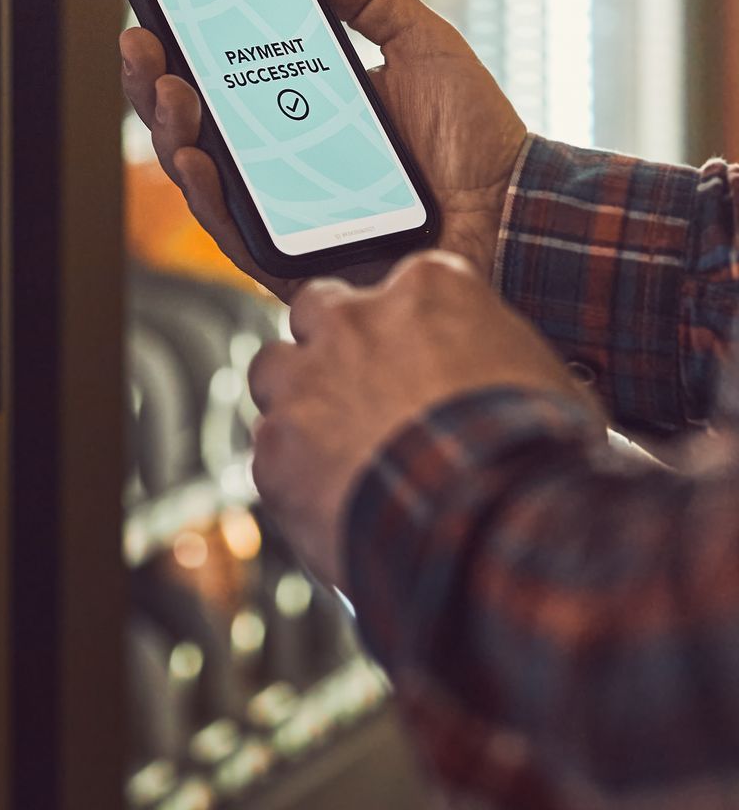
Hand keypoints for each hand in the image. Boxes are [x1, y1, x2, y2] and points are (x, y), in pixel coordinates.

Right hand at [120, 0, 527, 300]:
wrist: (520, 208)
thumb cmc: (476, 137)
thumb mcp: (421, 41)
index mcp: (298, 111)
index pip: (219, 78)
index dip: (177, 46)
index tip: (155, 5)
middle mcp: (278, 162)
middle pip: (191, 124)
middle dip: (153, 81)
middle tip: (144, 41)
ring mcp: (281, 211)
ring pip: (199, 176)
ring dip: (170, 129)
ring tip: (170, 89)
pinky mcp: (294, 259)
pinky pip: (233, 234)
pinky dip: (207, 196)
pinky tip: (196, 158)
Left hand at [246, 251, 592, 584]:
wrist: (492, 524)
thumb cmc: (535, 454)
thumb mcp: (542, 380)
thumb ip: (491, 357)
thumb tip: (493, 379)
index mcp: (428, 288)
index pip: (400, 287)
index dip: (405, 328)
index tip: (415, 357)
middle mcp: (353, 320)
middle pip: (319, 311)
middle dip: (333, 346)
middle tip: (361, 393)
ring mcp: (304, 380)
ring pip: (275, 371)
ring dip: (298, 401)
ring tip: (339, 448)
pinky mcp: (274, 445)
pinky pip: (270, 448)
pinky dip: (294, 471)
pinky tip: (332, 498)